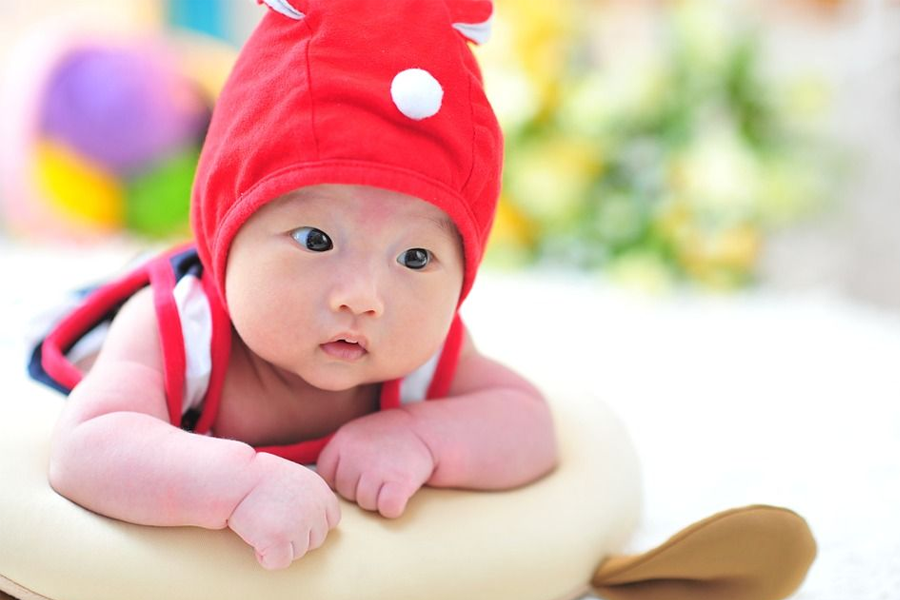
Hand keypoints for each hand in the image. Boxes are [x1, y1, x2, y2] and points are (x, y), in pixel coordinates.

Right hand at [227, 452, 340, 569]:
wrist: (234, 478)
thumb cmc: (259, 478)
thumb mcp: (296, 479)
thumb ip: (312, 499)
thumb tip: (319, 524)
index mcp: (321, 492)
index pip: (331, 520)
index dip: (311, 524)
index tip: (292, 519)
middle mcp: (315, 509)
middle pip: (315, 540)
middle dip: (295, 537)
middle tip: (272, 521)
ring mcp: (298, 526)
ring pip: (297, 553)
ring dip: (279, 546)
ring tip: (262, 524)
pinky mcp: (279, 540)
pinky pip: (279, 563)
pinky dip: (265, 556)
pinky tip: (255, 536)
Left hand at [318, 408, 435, 518]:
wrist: (427, 429)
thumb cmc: (389, 438)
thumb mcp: (356, 434)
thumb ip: (337, 456)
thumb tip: (318, 489)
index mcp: (342, 441)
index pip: (327, 477)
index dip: (344, 478)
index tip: (362, 469)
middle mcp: (355, 454)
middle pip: (346, 493)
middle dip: (362, 488)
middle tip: (382, 470)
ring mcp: (376, 469)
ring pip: (366, 503)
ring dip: (379, 497)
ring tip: (392, 477)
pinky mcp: (399, 483)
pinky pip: (387, 508)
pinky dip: (394, 506)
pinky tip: (401, 491)